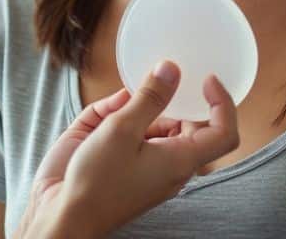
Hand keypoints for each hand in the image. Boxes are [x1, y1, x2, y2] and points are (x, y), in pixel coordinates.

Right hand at [14, 61, 239, 238]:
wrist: (62, 217)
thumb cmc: (95, 182)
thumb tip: (171, 69)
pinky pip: (134, 135)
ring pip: (158, 128)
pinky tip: (102, 116)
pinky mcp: (125, 166)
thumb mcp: (121, 129)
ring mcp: (146, 166)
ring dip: (142, 110)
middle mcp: (169, 165)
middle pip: (188, 127)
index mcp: (180, 160)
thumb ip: (149, 98)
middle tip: (160, 80)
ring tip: (119, 107)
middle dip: (176, 103)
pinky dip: (122, 119)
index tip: (208, 79)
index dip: (222, 103)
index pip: (223, 132)